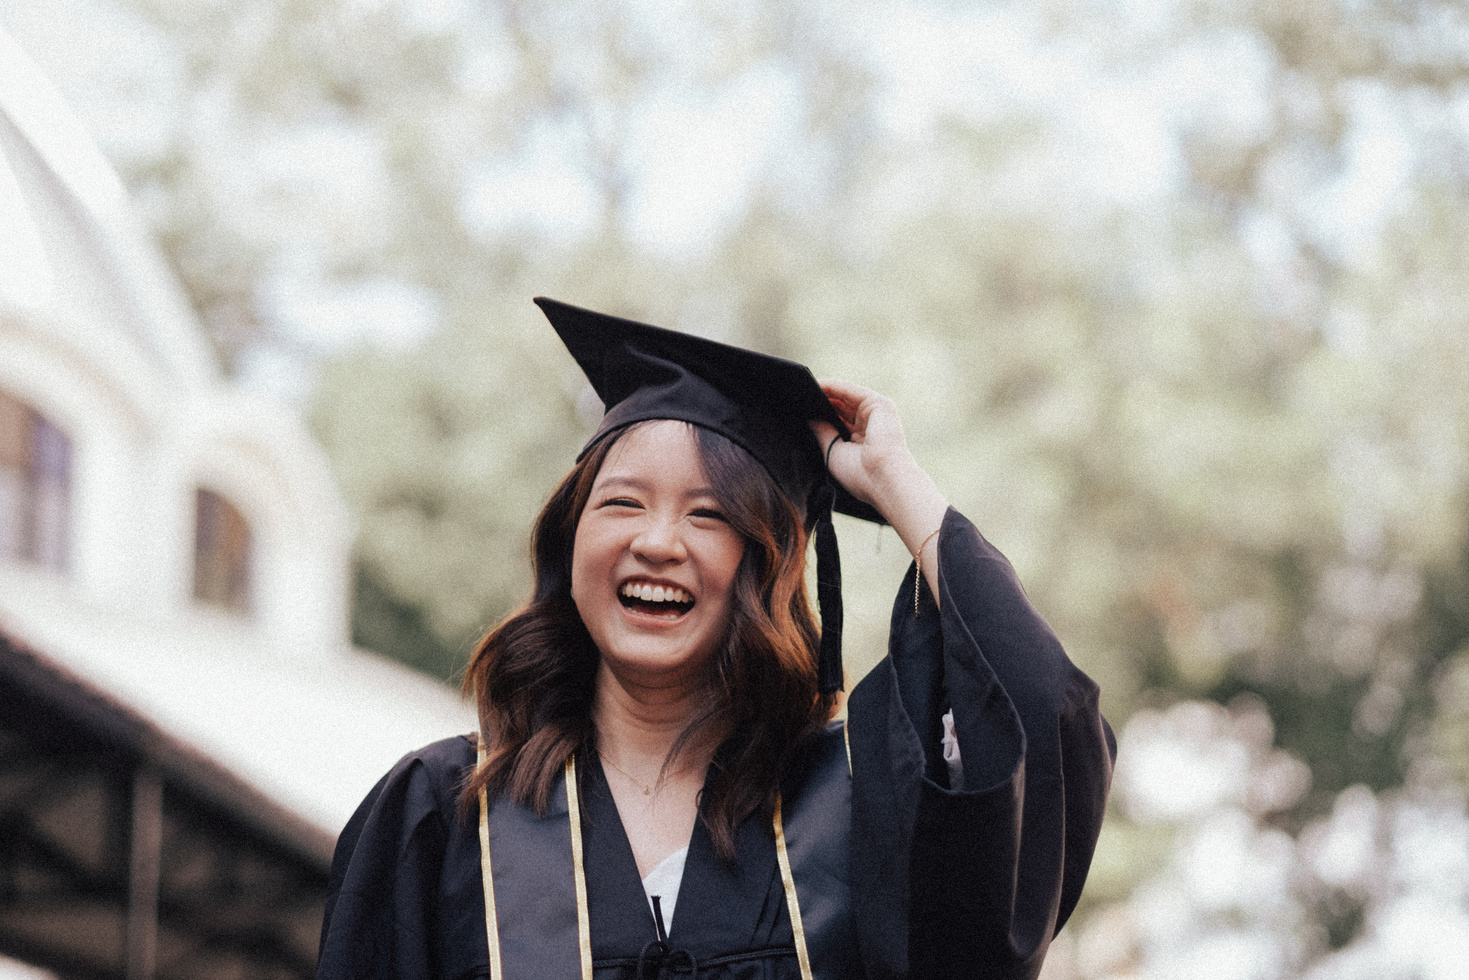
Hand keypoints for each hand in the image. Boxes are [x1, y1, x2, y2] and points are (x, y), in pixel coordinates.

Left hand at [811, 380, 948, 600]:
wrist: (883, 477)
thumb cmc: (860, 474)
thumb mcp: (833, 451)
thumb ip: (822, 431)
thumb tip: (808, 417)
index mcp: (862, 442)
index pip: (838, 422)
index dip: (820, 415)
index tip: (798, 411)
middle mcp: (870, 426)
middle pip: (840, 407)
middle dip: (820, 402)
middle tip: (796, 397)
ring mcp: (875, 414)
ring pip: (845, 396)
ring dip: (824, 391)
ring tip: (801, 389)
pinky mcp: (879, 404)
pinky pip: (851, 391)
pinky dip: (833, 386)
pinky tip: (816, 385)